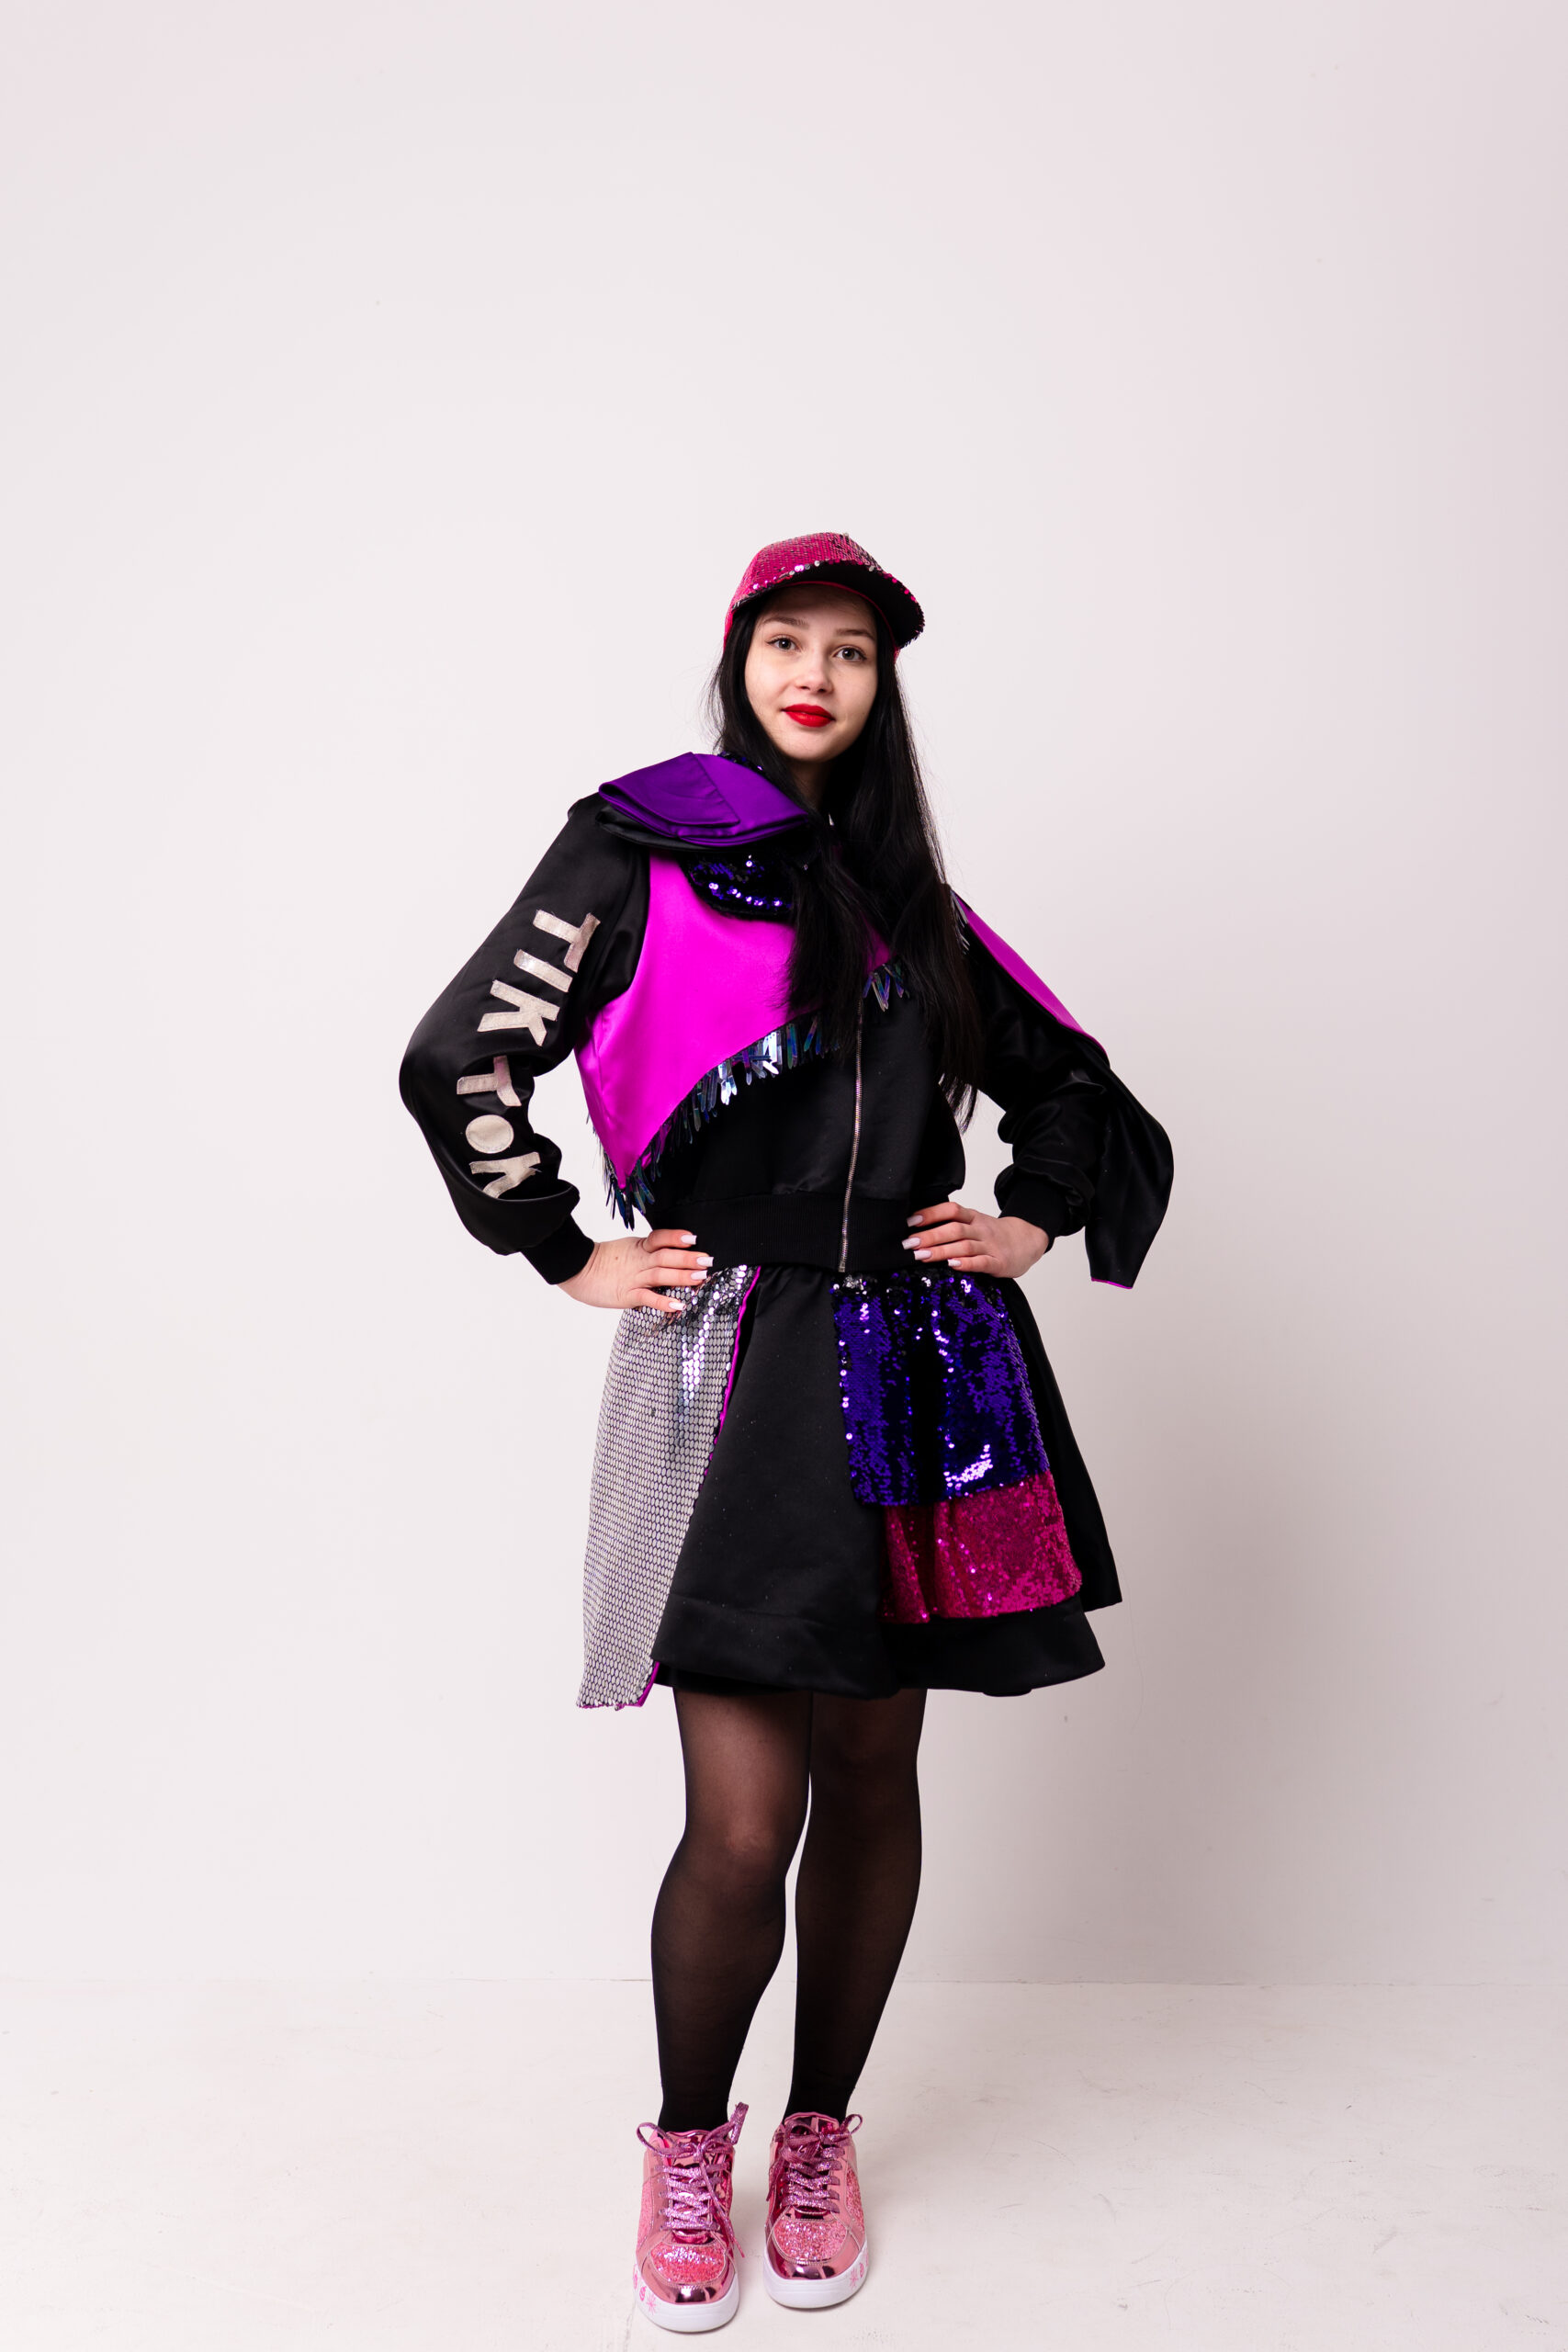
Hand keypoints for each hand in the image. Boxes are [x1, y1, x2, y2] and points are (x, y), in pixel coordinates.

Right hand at [559, 1229, 713, 1314]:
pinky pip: (647, 1297)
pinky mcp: (626, 1295)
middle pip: (666, 1256)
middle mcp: (639, 1261)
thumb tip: (667, 1259)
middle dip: (688, 1258)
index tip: (693, 1238)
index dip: (676, 1237)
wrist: (575, 1270)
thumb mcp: (627, 1251)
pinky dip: (663, 1301)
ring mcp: (633, 1278)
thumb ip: (646, 1253)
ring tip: (700, 1277)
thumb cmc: (601, 1262)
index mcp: (638, 1247)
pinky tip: (678, 1305)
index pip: (660, 1238)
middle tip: (708, 1260)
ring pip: (661, 1274)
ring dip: (682, 1276)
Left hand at [902, 1201, 1048, 1278]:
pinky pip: (981, 1262)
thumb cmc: (994, 1235)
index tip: (910, 1222)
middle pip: (954, 1229)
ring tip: (922, 1256)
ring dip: (941, 1251)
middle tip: (909, 1243)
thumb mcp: (975, 1223)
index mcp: (973, 1217)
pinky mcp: (999, 1263)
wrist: (1028, 1241)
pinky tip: (952, 1265)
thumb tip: (919, 1229)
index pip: (951, 1210)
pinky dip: (966, 1264)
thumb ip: (953, 1225)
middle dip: (930, 1236)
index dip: (931, 1214)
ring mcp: (990, 1246)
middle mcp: (980, 1229)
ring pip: (964, 1246)